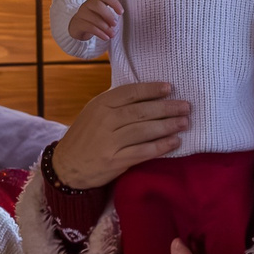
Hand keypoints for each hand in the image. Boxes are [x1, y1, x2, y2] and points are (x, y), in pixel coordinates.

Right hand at [48, 81, 192, 191]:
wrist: (66, 166)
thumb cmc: (85, 136)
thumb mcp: (94, 113)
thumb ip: (115, 103)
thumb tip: (147, 93)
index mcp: (100, 105)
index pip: (130, 93)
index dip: (151, 90)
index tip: (169, 88)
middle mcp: (105, 121)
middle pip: (142, 112)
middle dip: (167, 108)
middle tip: (186, 107)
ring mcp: (109, 142)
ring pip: (144, 131)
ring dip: (168, 126)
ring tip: (184, 122)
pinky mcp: (114, 161)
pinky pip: (143, 152)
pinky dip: (161, 146)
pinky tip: (175, 142)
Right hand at [67, 0, 120, 43]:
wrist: (77, 27)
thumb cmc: (93, 20)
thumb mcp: (102, 16)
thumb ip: (109, 17)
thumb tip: (115, 24)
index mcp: (97, 0)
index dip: (115, 3)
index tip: (121, 12)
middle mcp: (88, 4)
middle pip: (98, 5)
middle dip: (108, 15)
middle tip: (114, 24)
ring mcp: (81, 13)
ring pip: (94, 18)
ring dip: (105, 27)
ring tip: (112, 34)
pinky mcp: (78, 23)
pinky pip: (90, 27)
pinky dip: (100, 33)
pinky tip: (105, 37)